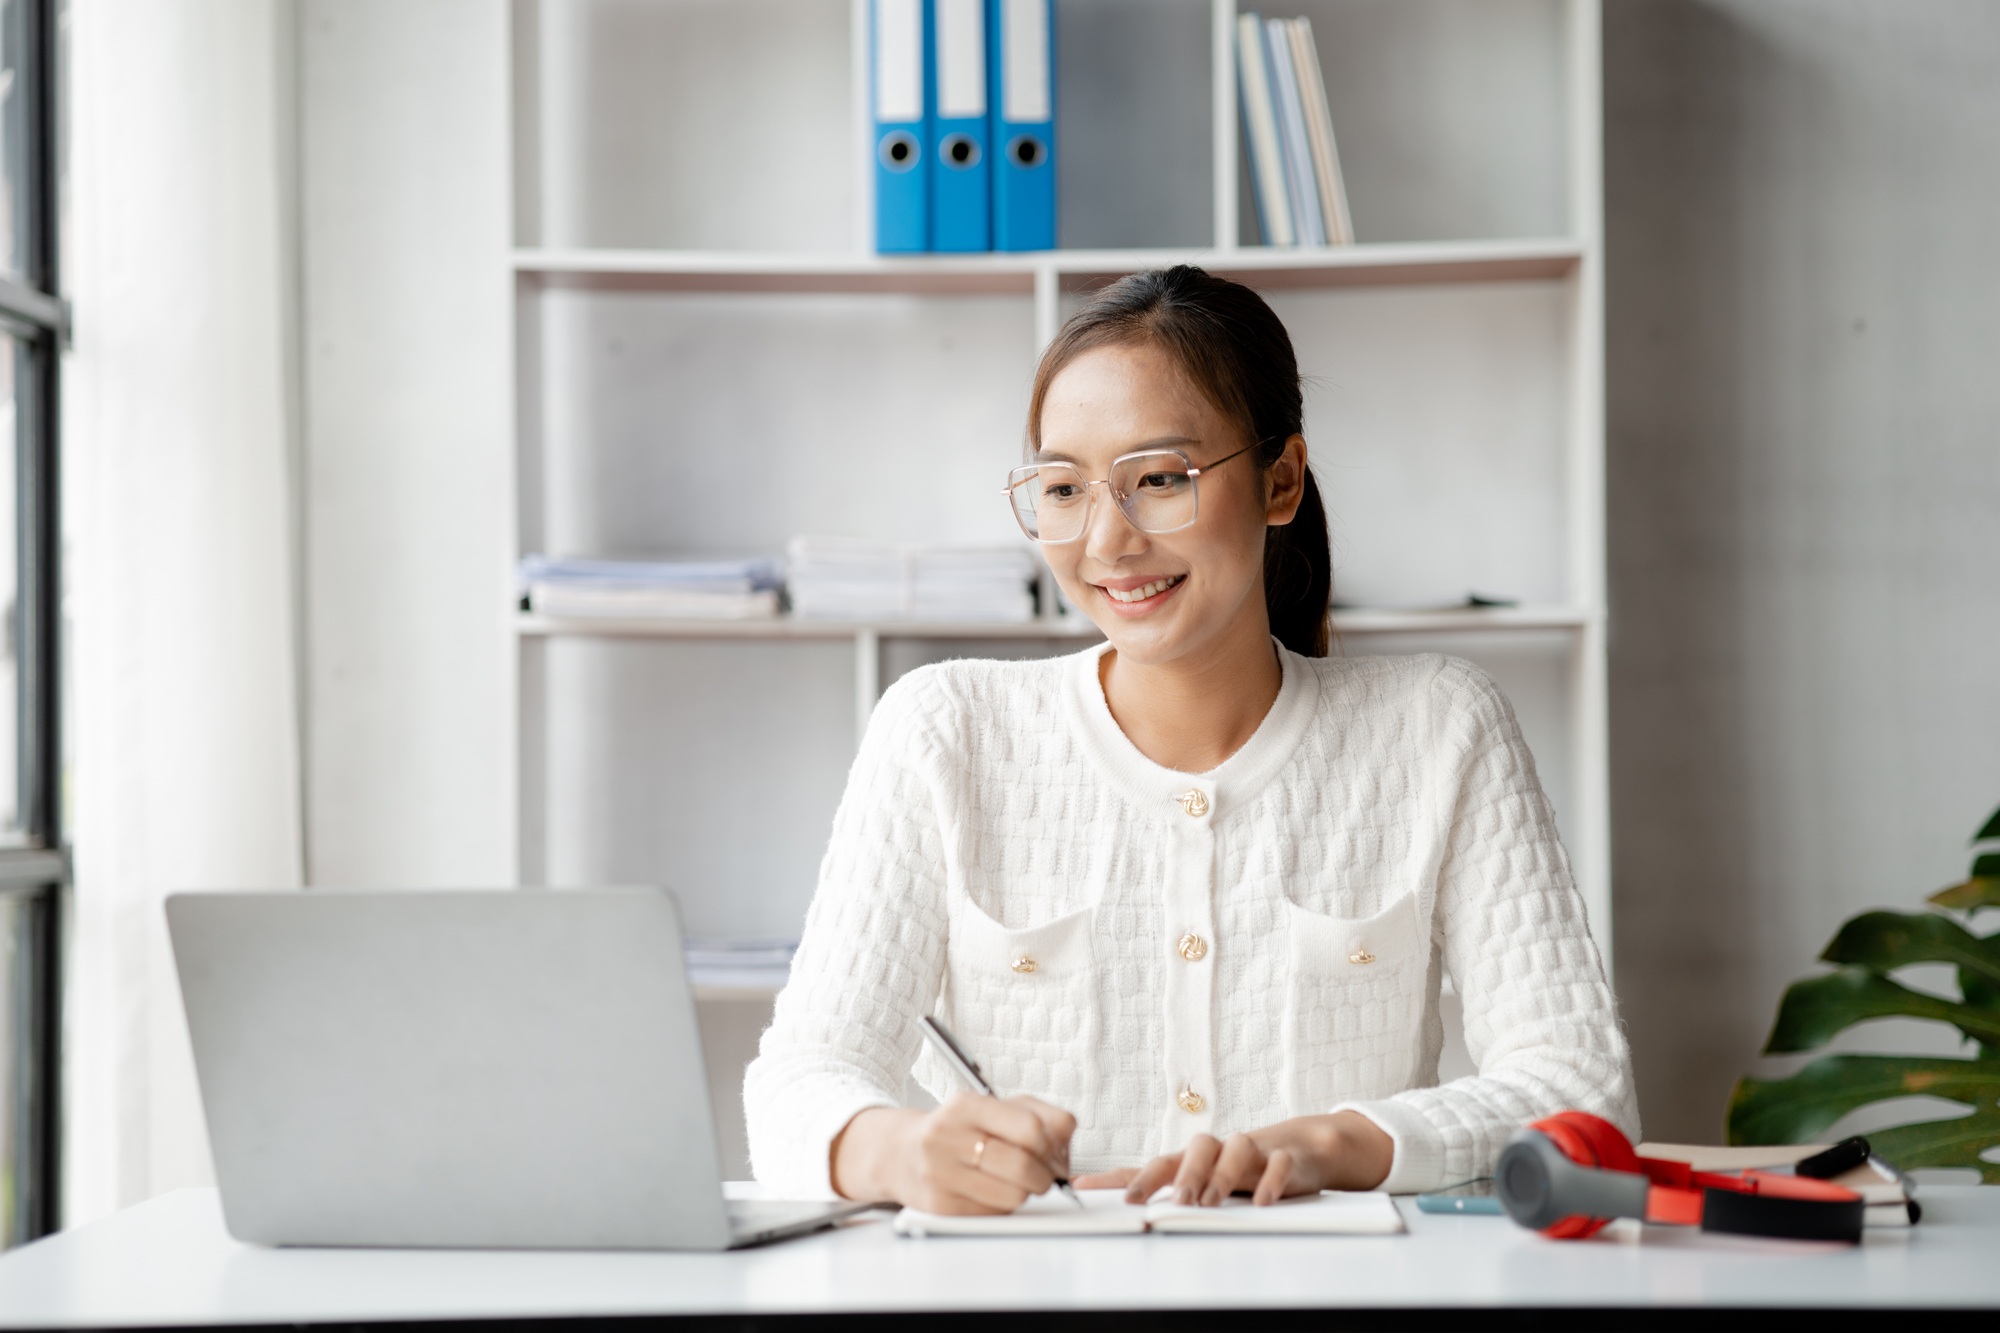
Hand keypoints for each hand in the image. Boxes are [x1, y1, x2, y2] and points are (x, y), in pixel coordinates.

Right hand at [830, 1092, 1076, 1214]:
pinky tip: (992, 1193)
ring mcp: (940, 1173)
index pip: (1030, 1127)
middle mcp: (947, 1136)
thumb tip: (1065, 1146)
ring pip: (1013, 1196)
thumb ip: (1040, 1116)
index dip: (1051, 1145)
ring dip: (1025, 1194)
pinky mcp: (939, 1205)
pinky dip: (1003, 1208)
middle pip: (1024, 1166)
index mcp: (966, 1105)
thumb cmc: (957, 1130)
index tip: (1051, 1152)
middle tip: (1043, 1176)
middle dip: (1045, 1177)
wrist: (901, 1153)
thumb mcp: (995, 1108)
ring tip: (1016, 1184)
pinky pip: (993, 1215)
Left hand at [1074, 1110, 1392, 1206]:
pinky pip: (1279, 1164)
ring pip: (1237, 1148)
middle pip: (1198, 1148)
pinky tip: (1261, 1201)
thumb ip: (1169, 1190)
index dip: (1131, 1177)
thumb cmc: (1240, 1167)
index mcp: (1196, 1159)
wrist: (1299, 1147)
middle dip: (1183, 1175)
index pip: (1158, 1164)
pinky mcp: (1285, 1158)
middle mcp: (1221, 1150)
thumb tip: (1121, 1202)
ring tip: (1210, 1202)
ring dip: (1221, 1175)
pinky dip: (1271, 1180)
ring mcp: (1254, 1152)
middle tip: (1173, 1201)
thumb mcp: (1205, 1180)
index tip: (1098, 1189)